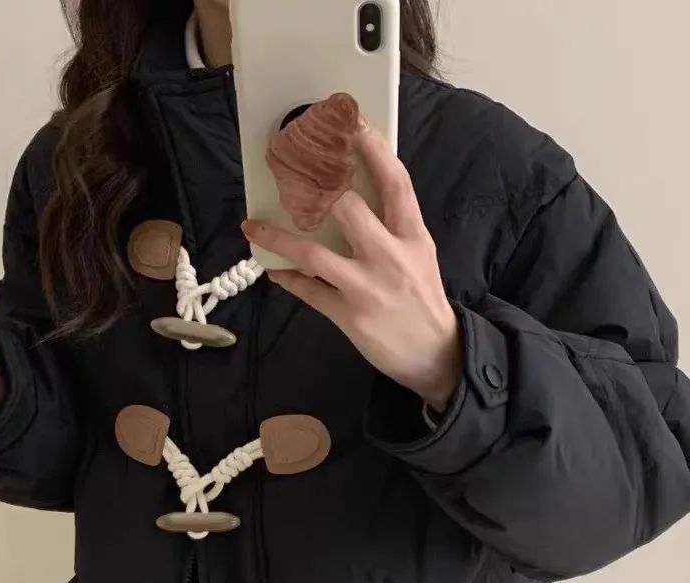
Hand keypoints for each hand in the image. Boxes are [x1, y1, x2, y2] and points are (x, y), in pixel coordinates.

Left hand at [242, 123, 462, 412]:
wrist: (435, 353)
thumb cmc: (421, 298)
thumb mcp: (419, 253)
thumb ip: (392, 223)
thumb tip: (353, 190)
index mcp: (412, 235)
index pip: (394, 181)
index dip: (372, 148)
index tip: (350, 122)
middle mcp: (390, 256)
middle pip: (347, 208)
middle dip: (314, 187)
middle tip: (287, 170)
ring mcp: (367, 287)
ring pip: (314, 253)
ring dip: (279, 236)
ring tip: (254, 224)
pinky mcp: (349, 316)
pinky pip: (308, 291)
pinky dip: (286, 278)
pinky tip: (271, 267)